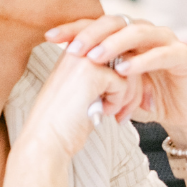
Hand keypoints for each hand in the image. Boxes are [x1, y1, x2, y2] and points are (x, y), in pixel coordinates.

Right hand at [2, 46, 133, 186]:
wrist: (46, 141)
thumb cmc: (66, 121)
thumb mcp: (88, 88)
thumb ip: (108, 71)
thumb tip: (140, 66)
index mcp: (77, 46)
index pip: (119, 46)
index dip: (129, 71)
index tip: (127, 97)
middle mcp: (79, 46)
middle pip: (128, 54)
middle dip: (135, 84)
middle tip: (129, 108)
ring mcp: (84, 57)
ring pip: (130, 67)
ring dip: (130, 95)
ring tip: (117, 113)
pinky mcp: (91, 72)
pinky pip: (123, 82)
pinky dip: (119, 102)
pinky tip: (102, 112)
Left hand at [44, 15, 186, 145]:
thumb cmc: (151, 100)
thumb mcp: (117, 89)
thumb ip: (97, 78)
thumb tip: (62, 77)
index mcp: (129, 36)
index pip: (98, 25)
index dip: (74, 29)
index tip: (49, 37)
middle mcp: (148, 33)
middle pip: (116, 22)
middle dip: (92, 33)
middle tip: (73, 48)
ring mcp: (167, 41)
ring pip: (138, 32)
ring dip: (114, 43)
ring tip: (95, 56)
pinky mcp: (183, 56)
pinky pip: (161, 54)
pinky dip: (141, 61)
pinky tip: (123, 69)